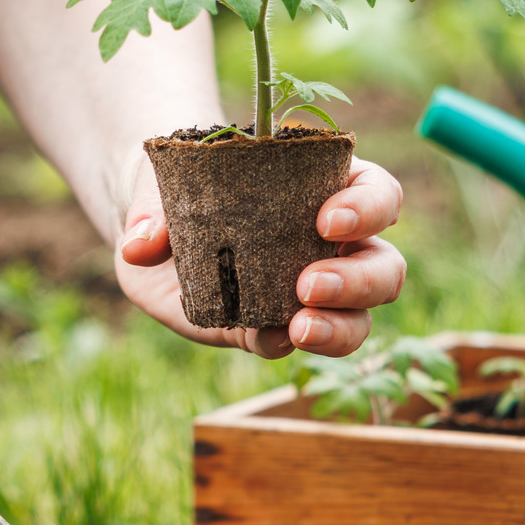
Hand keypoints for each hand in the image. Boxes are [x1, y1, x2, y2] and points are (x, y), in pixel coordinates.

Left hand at [117, 155, 404, 357]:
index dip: (368, 208)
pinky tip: (269, 337)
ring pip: (358, 317)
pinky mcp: (269, 327)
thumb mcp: (166, 181)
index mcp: (327, 188)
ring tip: (300, 326)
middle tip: (308, 284)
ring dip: (340, 326)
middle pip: (383, 265)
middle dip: (358, 279)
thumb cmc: (181, 185)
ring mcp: (305, 292)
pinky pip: (292, 342)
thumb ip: (155, 207)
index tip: (327, 221)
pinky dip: (284, 343)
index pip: (377, 194)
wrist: (150, 229)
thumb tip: (141, 246)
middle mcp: (331, 245)